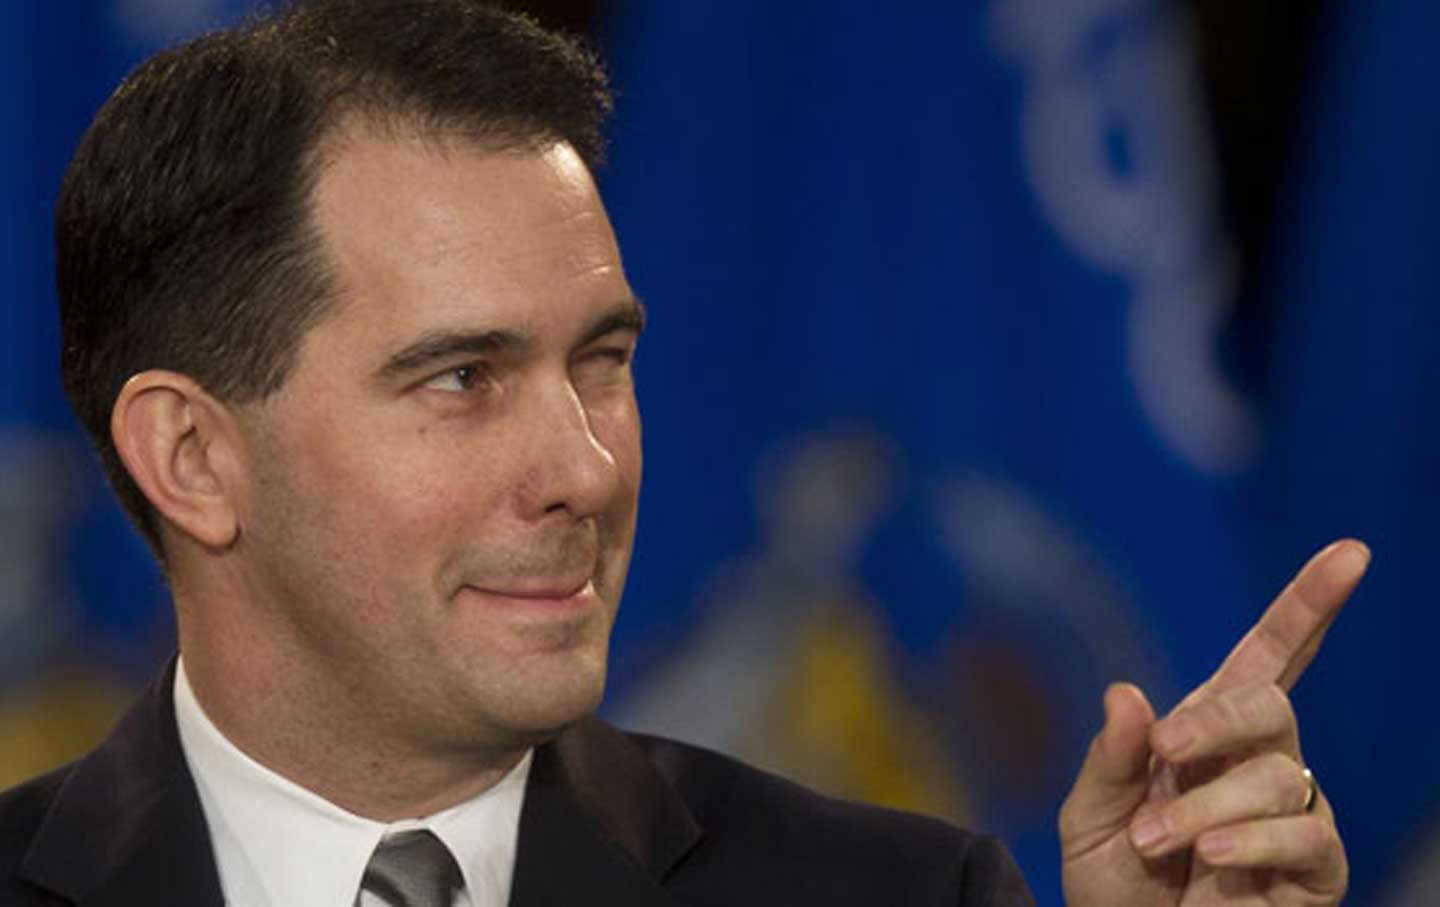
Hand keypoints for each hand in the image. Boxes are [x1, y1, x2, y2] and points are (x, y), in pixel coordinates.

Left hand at [1058, 540, 1368, 905]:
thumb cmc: (1113, 881)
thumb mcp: (1091, 816)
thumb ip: (1111, 758)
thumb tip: (1127, 691)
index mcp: (1205, 733)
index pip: (1267, 658)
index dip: (1307, 606)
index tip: (1351, 553)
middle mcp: (1257, 763)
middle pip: (1271, 705)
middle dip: (1219, 720)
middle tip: (1167, 750)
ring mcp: (1291, 815)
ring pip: (1279, 774)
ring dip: (1210, 805)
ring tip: (1158, 841)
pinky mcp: (1314, 869)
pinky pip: (1307, 835)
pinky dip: (1252, 841)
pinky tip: (1213, 859)